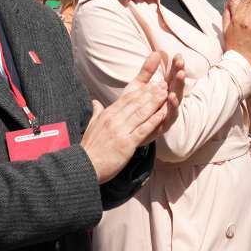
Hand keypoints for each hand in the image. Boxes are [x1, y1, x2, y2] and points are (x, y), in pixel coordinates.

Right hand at [81, 52, 169, 183]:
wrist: (84, 166)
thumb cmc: (89, 148)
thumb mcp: (90, 126)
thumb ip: (96, 112)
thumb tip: (95, 101)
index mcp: (107, 114)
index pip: (127, 98)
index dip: (141, 90)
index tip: (151, 84)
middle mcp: (114, 120)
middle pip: (136, 103)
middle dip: (151, 93)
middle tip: (163, 84)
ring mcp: (121, 131)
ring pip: (141, 113)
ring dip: (155, 103)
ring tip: (166, 94)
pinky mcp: (127, 144)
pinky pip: (143, 129)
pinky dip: (154, 121)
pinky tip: (163, 114)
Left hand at [140, 52, 185, 144]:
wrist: (126, 132)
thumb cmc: (134, 107)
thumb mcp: (139, 86)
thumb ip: (148, 70)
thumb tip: (156, 52)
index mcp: (163, 91)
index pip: (171, 76)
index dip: (175, 66)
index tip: (178, 55)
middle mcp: (168, 101)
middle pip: (176, 86)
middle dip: (179, 76)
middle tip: (181, 67)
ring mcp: (168, 113)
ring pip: (176, 99)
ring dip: (178, 88)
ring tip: (180, 78)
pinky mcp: (164, 124)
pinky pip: (170, 115)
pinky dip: (172, 106)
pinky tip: (172, 97)